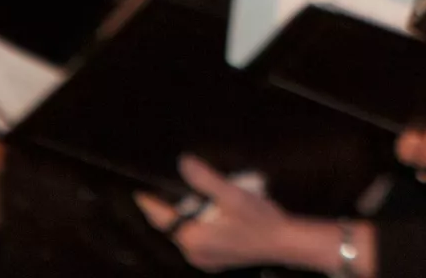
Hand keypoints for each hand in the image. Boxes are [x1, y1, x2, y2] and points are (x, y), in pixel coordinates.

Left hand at [135, 157, 333, 272]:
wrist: (285, 244)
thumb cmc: (261, 219)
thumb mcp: (233, 195)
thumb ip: (206, 180)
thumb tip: (183, 161)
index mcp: (193, 238)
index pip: (162, 218)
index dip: (150, 203)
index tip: (139, 191)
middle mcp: (193, 253)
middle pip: (174, 226)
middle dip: (176, 208)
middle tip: (179, 188)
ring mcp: (204, 261)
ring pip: (186, 234)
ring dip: (190, 218)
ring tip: (202, 200)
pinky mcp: (214, 263)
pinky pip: (198, 243)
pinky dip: (200, 230)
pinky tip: (215, 218)